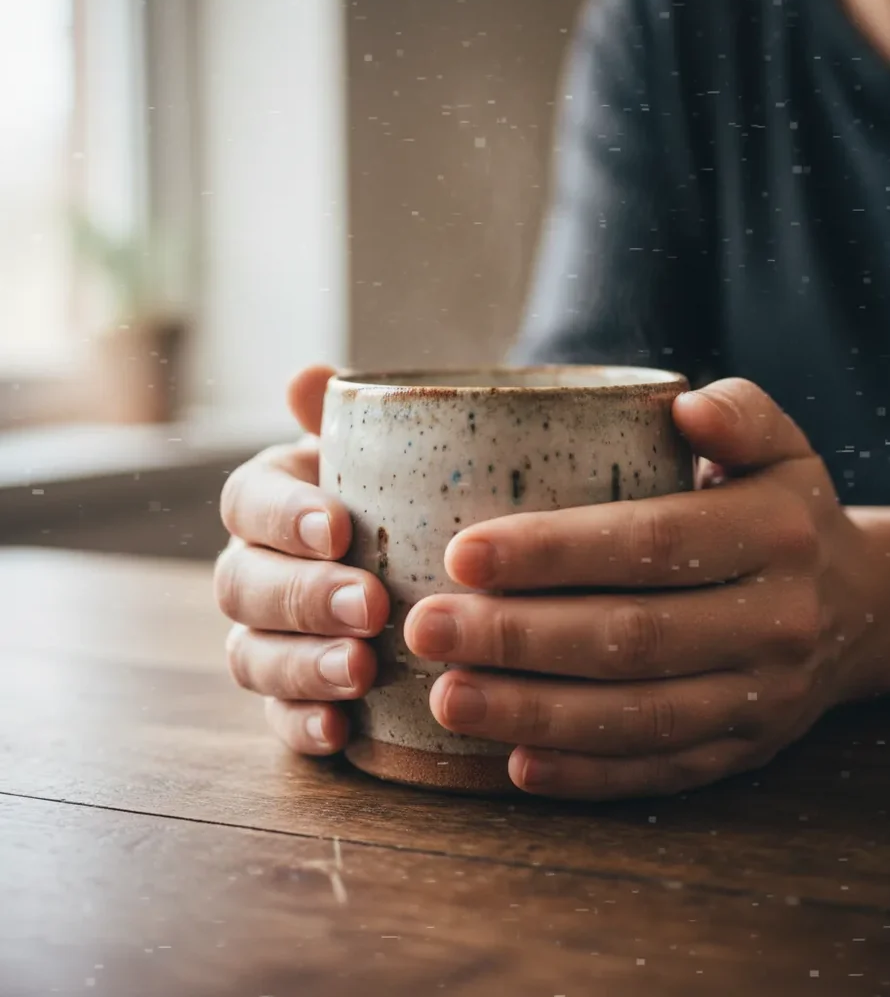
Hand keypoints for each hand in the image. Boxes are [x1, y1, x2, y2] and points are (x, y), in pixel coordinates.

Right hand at [214, 366, 389, 754]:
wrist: (426, 553)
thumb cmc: (404, 497)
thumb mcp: (390, 457)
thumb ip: (352, 421)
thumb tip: (308, 378)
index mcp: (272, 503)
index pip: (248, 502)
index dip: (283, 516)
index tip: (339, 527)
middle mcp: (256, 568)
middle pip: (242, 585)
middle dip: (301, 595)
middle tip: (368, 606)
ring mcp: (267, 636)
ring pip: (251, 655)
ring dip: (301, 665)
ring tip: (359, 672)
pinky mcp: (291, 694)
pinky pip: (277, 717)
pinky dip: (302, 725)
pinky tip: (342, 732)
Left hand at [405, 379, 877, 799]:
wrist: (864, 608)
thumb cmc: (784, 512)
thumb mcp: (780, 446)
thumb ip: (738, 413)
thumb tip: (684, 409)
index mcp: (775, 533)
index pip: (650, 542)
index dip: (553, 552)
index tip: (462, 554)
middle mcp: (776, 621)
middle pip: (632, 637)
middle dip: (518, 638)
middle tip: (426, 628)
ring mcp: (763, 699)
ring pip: (639, 716)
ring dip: (535, 714)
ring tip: (448, 700)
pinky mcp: (745, 751)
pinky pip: (662, 771)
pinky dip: (587, 774)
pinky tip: (516, 765)